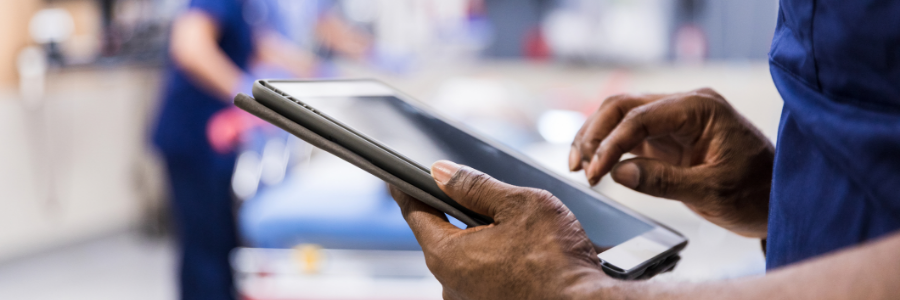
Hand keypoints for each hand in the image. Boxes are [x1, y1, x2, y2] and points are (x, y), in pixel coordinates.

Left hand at [390, 161, 611, 299]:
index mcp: (447, 255)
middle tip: (489, 202)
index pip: (415, 213)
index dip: (408, 190)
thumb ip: (475, 186)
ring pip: (467, 259)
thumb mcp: (518, 205)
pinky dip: (498, 262)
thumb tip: (441, 173)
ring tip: (521, 234)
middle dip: (461, 216)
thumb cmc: (557, 260)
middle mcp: (451, 286)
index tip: (399, 178)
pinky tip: (525, 256)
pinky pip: (485, 278)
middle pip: (443, 237)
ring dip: (484, 242)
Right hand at [569, 88, 773, 236]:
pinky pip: (629, 135)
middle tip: (579, 167)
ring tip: (578, 166)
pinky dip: (609, 149)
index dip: (611, 144)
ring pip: (620, 118)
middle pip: (623, 107)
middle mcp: (685, 106)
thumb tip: (619, 173)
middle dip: (595, 134)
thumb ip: (664, 181)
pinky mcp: (668, 138)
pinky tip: (595, 166)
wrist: (780, 200)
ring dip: (596, 139)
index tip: (594, 172)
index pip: (641, 116)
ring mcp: (675, 121)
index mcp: (700, 108)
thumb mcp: (712, 191)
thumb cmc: (758, 192)